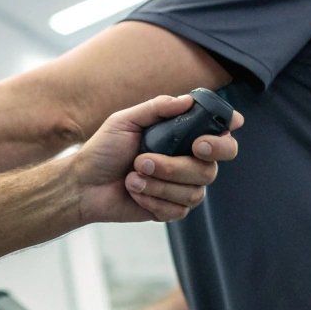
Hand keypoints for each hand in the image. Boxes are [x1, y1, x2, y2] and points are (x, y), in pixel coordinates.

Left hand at [72, 94, 241, 223]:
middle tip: (148, 159)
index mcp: (183, 136)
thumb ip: (156, 108)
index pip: (220, 134)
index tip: (218, 131)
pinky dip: (152, 199)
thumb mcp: (124, 121)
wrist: (84, 184)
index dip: (226, 133)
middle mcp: (189, 161)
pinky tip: (134, 191)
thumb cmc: (104, 150)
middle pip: (211, 167)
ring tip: (131, 175)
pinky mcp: (172, 209)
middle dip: (179, 166)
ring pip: (194, 191)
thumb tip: (187, 100)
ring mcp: (183, 187)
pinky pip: (178, 209)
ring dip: (157, 183)